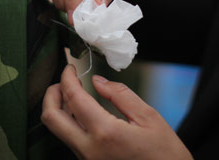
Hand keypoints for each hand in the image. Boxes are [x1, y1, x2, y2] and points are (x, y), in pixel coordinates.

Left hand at [41, 65, 193, 159]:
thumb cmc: (166, 155)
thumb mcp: (149, 117)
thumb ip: (119, 95)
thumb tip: (96, 80)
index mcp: (106, 133)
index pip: (74, 98)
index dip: (67, 78)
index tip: (70, 68)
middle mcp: (89, 150)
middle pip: (51, 118)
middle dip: (52, 94)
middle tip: (64, 81)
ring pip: (59, 131)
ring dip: (61, 109)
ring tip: (75, 95)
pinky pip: (71, 141)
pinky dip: (70, 123)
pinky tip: (83, 114)